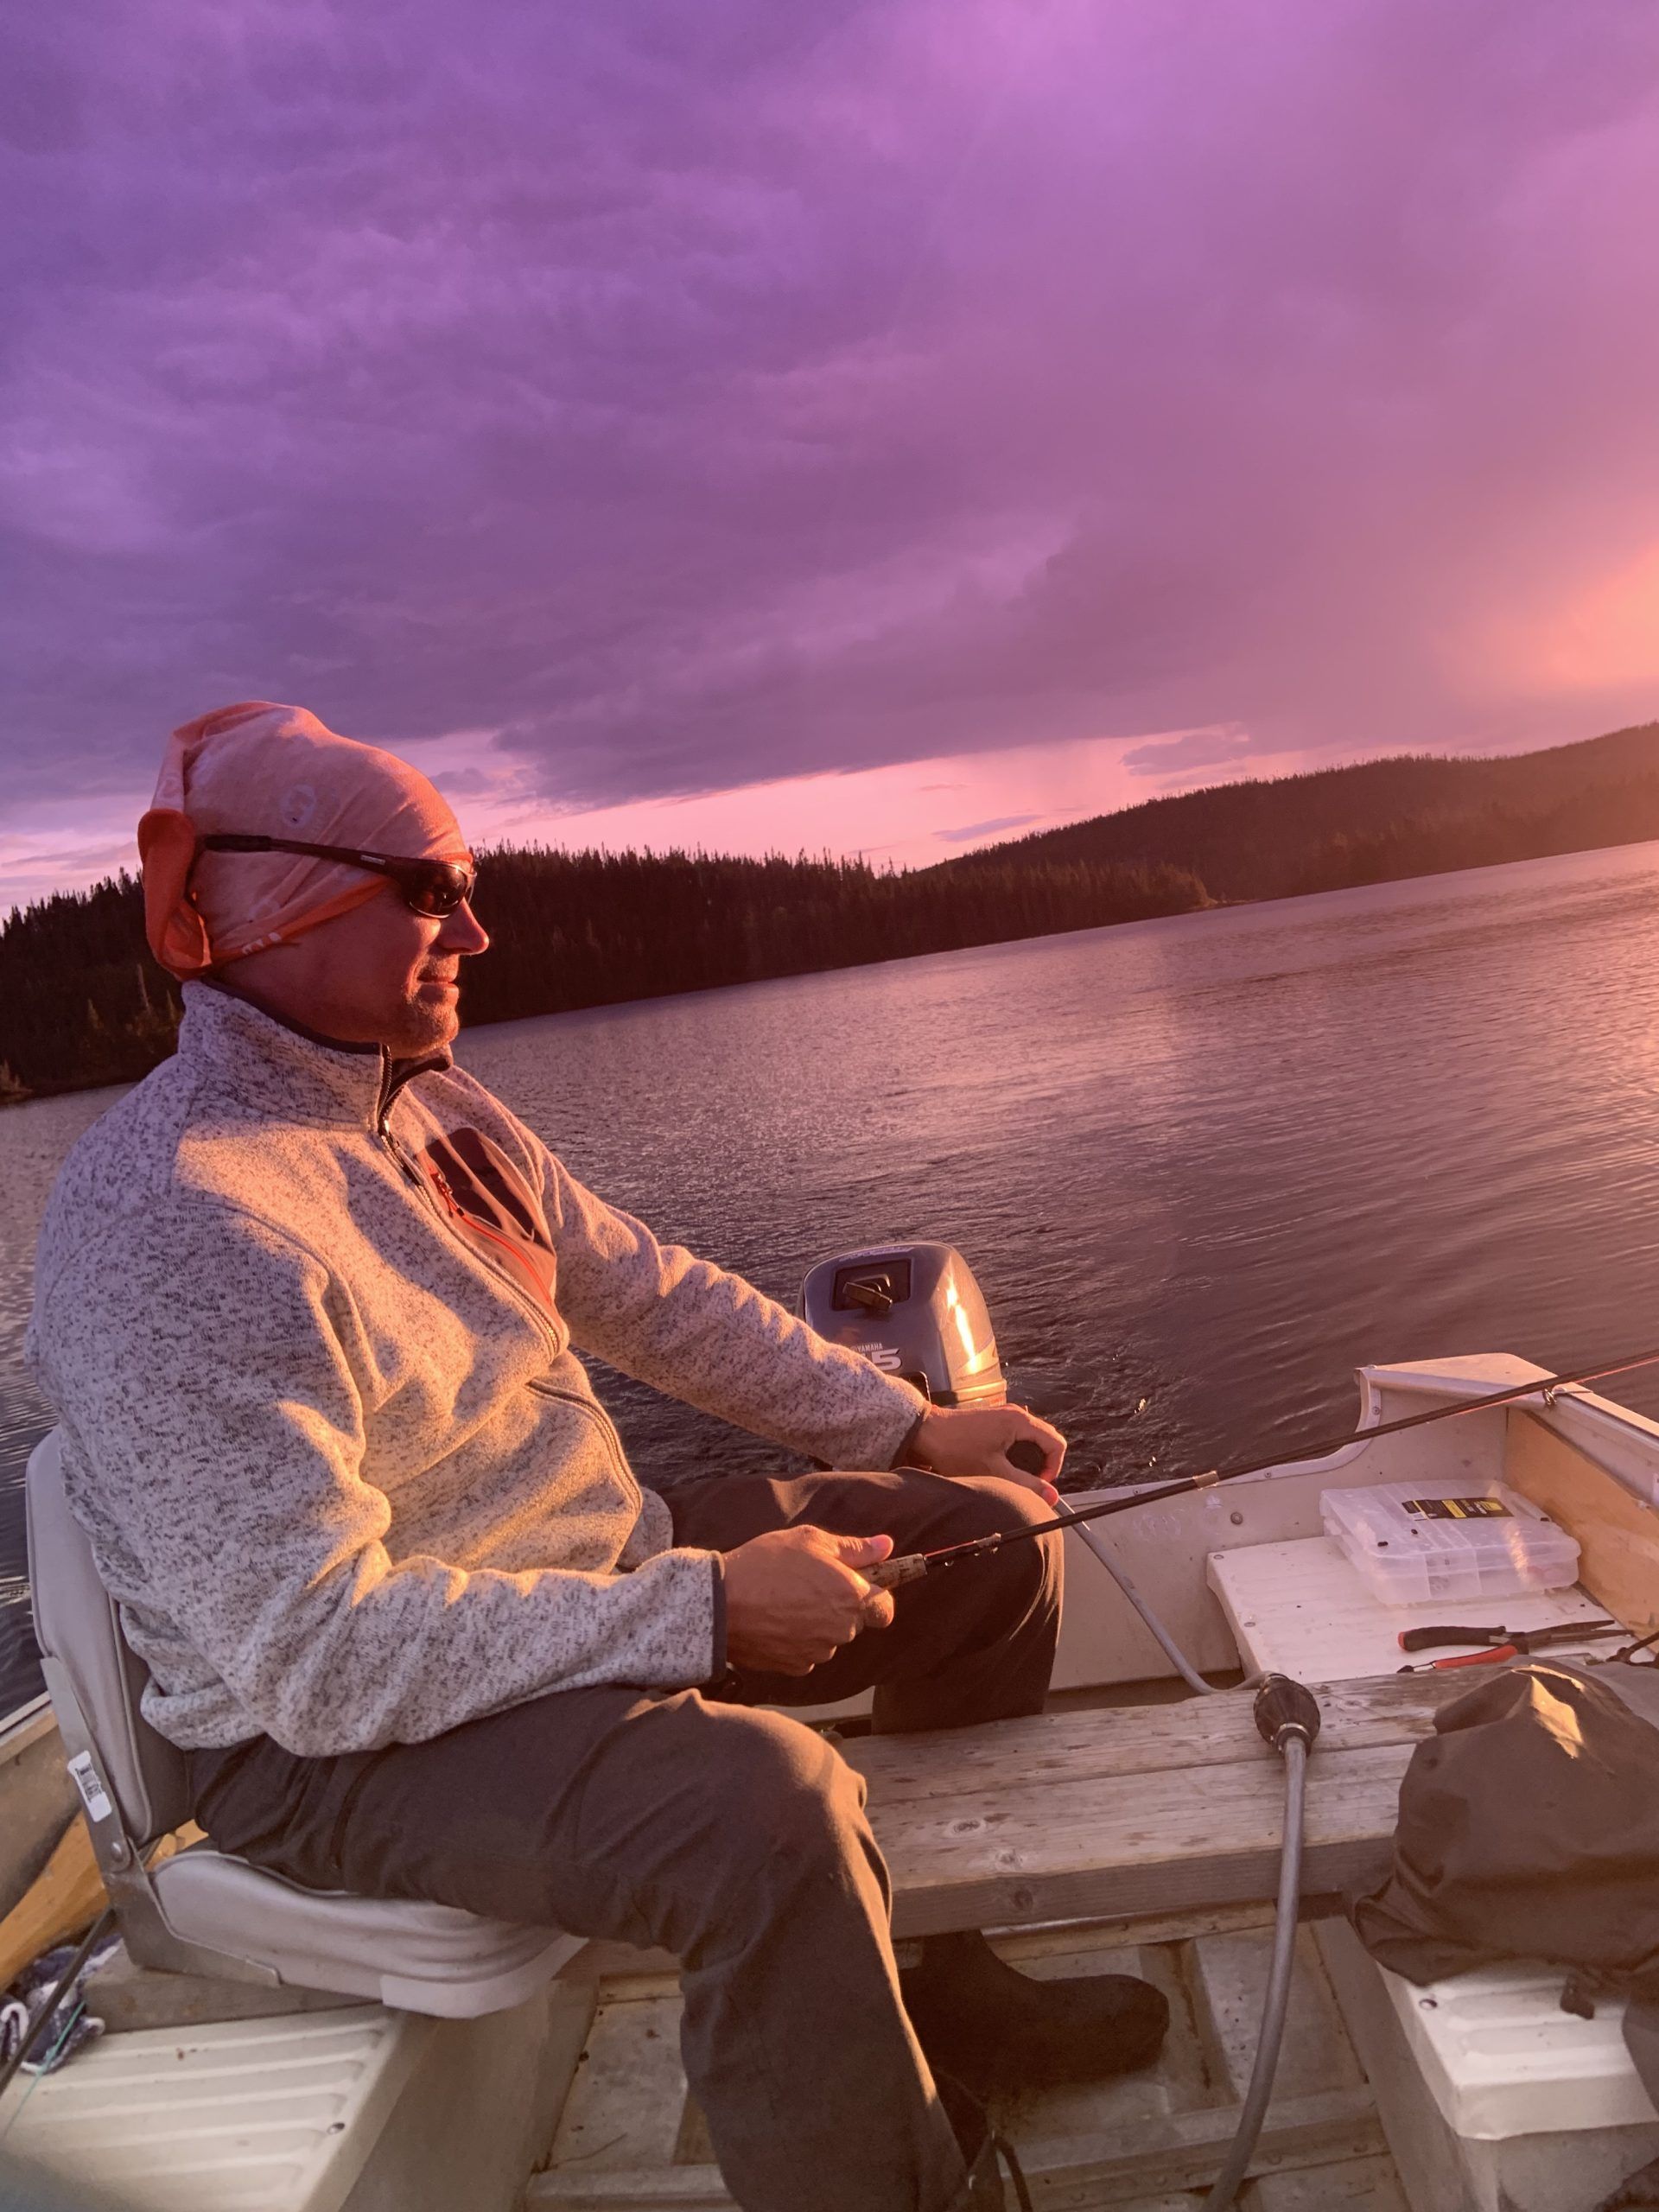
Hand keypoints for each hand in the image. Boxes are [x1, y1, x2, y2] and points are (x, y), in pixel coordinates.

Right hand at [723, 1525, 897, 1675]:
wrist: (720, 1603)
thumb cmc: (765, 1564)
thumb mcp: (810, 1540)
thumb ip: (854, 1548)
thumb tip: (886, 1546)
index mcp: (851, 1596)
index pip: (885, 1608)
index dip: (875, 1595)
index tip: (859, 1584)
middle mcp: (841, 1630)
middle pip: (855, 1621)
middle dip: (839, 1605)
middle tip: (809, 1583)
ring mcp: (819, 1651)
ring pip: (830, 1638)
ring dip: (817, 1623)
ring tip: (785, 1600)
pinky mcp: (796, 1666)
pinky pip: (807, 1652)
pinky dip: (798, 1639)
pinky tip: (776, 1620)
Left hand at [906, 1403, 1064, 1503]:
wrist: (925, 1432)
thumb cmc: (956, 1449)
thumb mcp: (994, 1472)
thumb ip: (1026, 1484)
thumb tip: (1052, 1496)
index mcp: (1020, 1422)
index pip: (1057, 1444)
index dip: (1053, 1468)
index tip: (1038, 1484)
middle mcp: (1016, 1414)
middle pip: (1046, 1441)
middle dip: (1041, 1465)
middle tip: (1025, 1483)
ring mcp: (1005, 1416)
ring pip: (1031, 1440)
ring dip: (1027, 1461)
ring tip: (1011, 1476)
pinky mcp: (995, 1421)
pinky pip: (1017, 1438)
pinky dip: (1015, 1454)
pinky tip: (999, 1466)